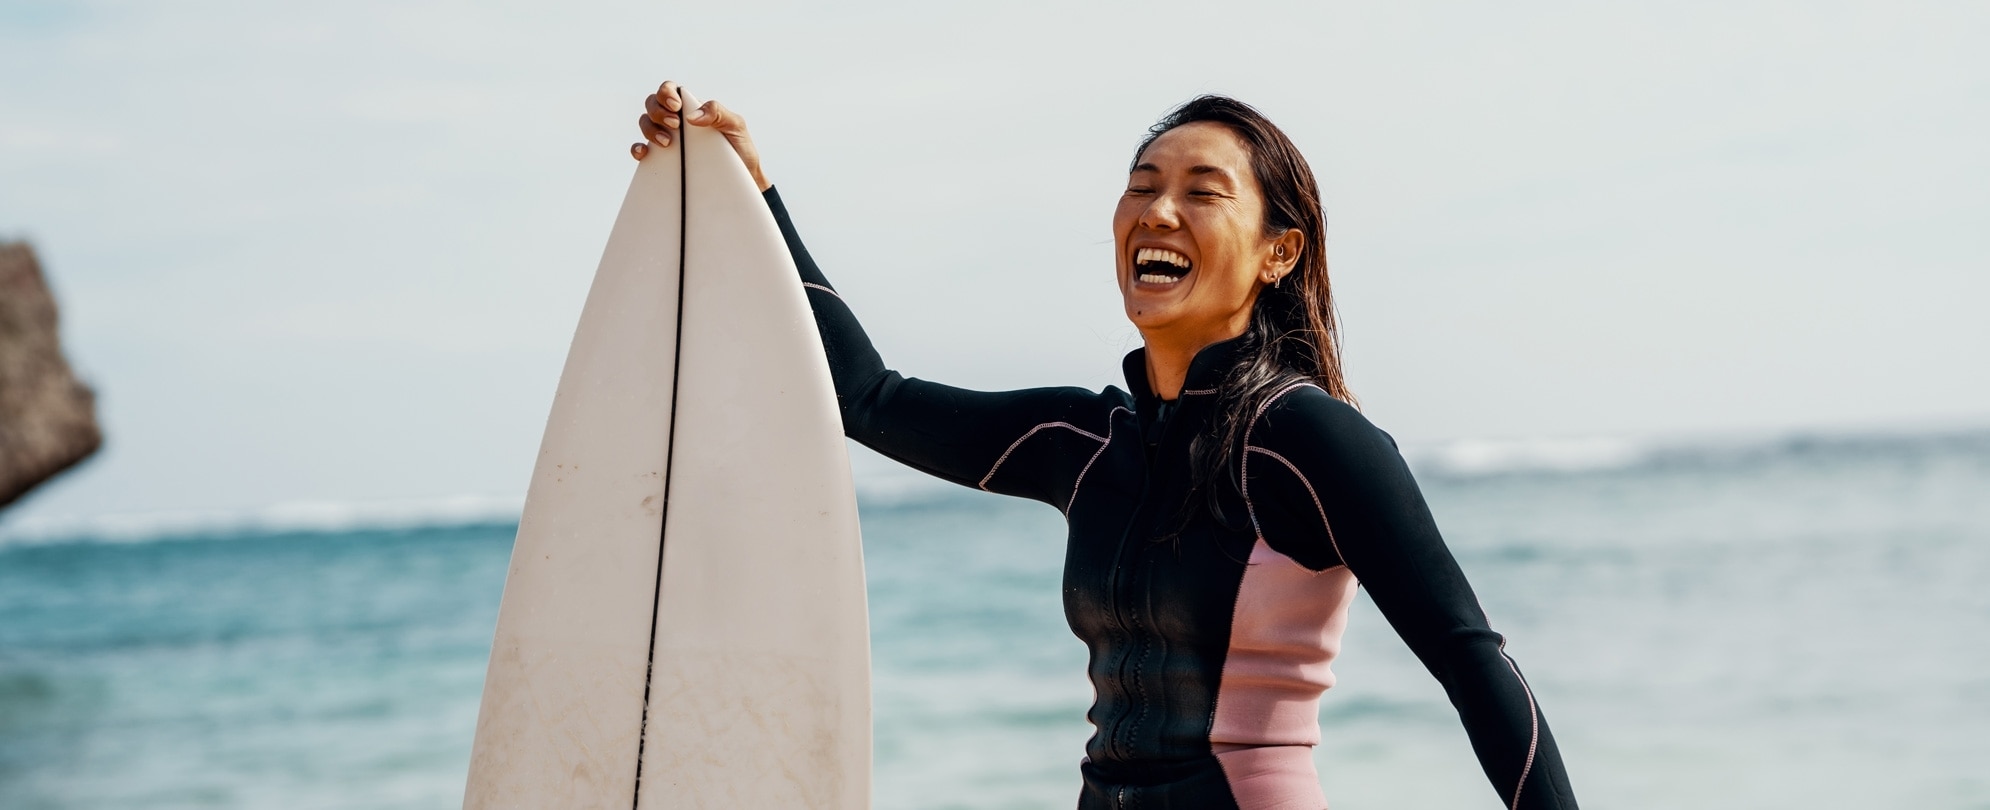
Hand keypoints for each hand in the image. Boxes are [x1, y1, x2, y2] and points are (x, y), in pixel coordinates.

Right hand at [632, 80, 770, 191]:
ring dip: (650, 129)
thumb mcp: (735, 126)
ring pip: (645, 123)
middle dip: (658, 111)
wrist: (741, 179)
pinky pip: (641, 149)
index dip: (666, 93)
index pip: (669, 90)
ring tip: (668, 142)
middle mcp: (676, 121)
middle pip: (652, 104)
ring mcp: (667, 138)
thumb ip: (717, 113)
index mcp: (691, 108)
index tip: (676, 107)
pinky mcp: (663, 159)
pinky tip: (644, 153)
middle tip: (675, 124)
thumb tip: (691, 116)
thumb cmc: (740, 149)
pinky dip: (637, 149)